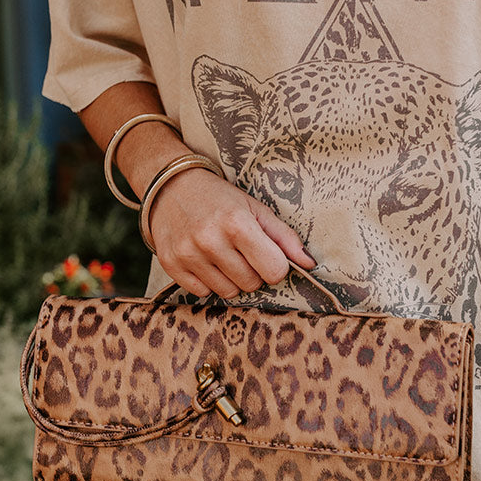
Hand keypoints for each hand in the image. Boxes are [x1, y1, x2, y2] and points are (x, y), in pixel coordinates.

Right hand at [150, 167, 316, 297]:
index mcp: (237, 223)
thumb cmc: (220, 199)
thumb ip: (284, 237)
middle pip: (251, 284)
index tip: (265, 254)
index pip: (274, 271)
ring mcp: (188, 254)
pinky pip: (203, 293)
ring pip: (228, 292)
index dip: (274, 266)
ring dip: (230, 279)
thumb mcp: (255, 209)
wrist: (171, 187)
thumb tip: (309, 264)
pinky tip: (204, 260)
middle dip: (252, 272)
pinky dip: (208, 282)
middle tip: (240, 252)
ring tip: (222, 255)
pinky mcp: (171, 265)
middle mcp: (210, 240)